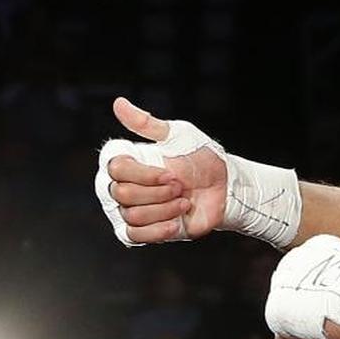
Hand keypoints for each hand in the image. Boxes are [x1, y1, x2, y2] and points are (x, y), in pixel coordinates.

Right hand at [105, 97, 227, 242]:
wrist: (225, 190)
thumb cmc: (202, 158)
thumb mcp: (178, 135)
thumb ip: (147, 124)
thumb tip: (118, 103)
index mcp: (129, 161)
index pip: (114, 167)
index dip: (143, 173)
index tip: (170, 171)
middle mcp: (124, 184)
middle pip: (121, 193)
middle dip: (158, 191)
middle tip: (181, 185)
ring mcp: (132, 209)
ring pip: (131, 215)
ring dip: (164, 209)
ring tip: (184, 201)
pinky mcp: (143, 231)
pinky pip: (133, 235)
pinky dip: (158, 229)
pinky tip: (177, 222)